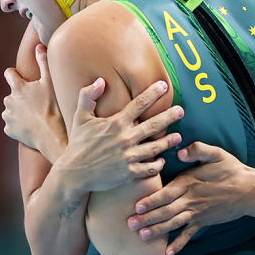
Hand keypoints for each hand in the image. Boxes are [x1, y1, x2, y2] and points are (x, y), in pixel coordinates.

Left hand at [3, 44, 65, 154]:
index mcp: (18, 88)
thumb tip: (38, 46)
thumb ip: (43, 63)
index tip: (23, 79)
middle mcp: (9, 100)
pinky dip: (20, 124)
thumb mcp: (52, 82)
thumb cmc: (54, 108)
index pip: (9, 74)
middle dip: (21, 96)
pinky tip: (32, 125)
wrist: (52, 135)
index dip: (15, 74)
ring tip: (36, 115)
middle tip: (37, 102)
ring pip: (11, 109)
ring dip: (20, 110)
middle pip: (12, 94)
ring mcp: (7, 116)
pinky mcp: (8, 129)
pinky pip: (12, 124)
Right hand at [54, 78, 182, 193]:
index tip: (164, 85)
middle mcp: (124, 139)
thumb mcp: (80, 118)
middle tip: (181, 110)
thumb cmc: (78, 144)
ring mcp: (128, 157)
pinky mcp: (129, 173)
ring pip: (155, 147)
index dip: (153, 93)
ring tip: (179, 136)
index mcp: (115, 123)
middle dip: (169, 116)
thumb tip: (100, 80)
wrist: (73, 174)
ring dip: (169, 142)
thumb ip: (87, 97)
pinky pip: (149, 168)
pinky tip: (163, 160)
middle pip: (154, 125)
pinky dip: (158, 165)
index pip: (139, 104)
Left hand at [128, 142, 254, 254]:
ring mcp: (197, 213)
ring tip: (142, 236)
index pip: (167, 193)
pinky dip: (179, 244)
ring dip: (157, 230)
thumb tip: (181, 151)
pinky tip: (168, 253)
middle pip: (166, 211)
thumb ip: (199, 150)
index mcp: (190, 183)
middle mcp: (191, 200)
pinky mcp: (203, 222)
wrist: (250, 191)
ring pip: (173, 223)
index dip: (152, 200)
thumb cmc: (232, 170)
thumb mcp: (217, 154)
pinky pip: (189, 235)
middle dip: (147, 218)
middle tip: (130, 225)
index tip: (137, 206)